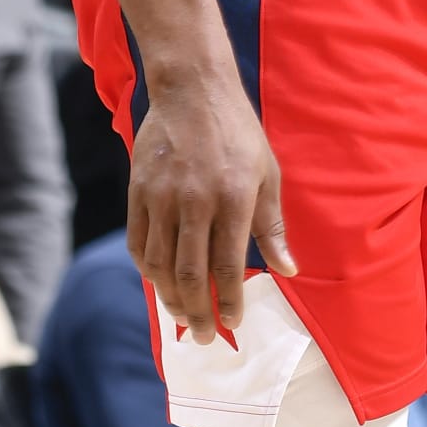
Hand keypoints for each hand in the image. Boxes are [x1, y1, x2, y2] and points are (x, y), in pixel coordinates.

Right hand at [127, 75, 293, 340]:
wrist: (192, 89)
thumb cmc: (238, 133)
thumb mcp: (267, 175)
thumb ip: (273, 227)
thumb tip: (289, 270)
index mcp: (232, 199)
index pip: (228, 267)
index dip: (229, 302)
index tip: (234, 323)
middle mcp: (194, 201)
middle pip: (190, 273)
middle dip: (197, 312)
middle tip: (203, 337)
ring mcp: (161, 197)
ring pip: (159, 265)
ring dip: (169, 298)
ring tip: (181, 316)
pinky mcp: (138, 190)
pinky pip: (138, 242)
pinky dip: (147, 270)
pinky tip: (159, 283)